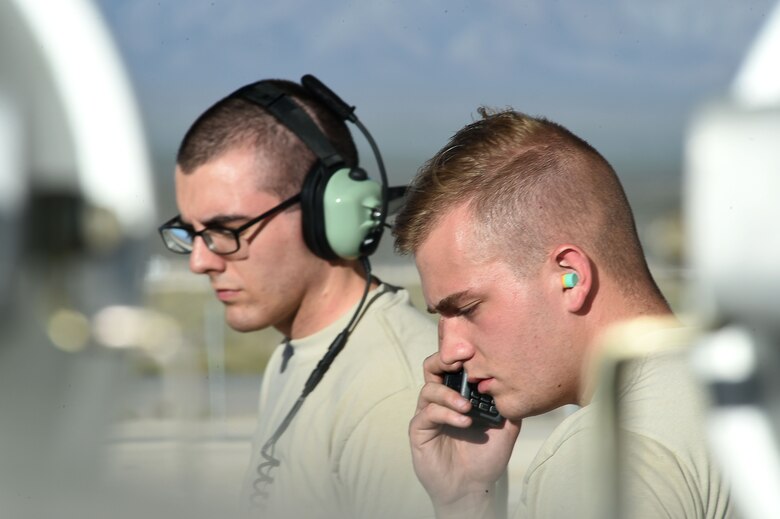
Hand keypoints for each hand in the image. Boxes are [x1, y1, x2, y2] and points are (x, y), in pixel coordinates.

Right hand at [410, 353, 520, 517]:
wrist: (472, 487)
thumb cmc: (486, 456)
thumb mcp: (506, 427)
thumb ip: (508, 404)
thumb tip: (517, 382)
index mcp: (459, 394)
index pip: (453, 365)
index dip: (459, 353)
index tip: (474, 348)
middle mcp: (441, 399)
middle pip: (432, 367)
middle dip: (444, 358)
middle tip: (462, 360)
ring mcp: (428, 413)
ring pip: (429, 388)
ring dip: (449, 393)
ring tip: (468, 406)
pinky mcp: (419, 429)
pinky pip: (427, 413)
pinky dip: (446, 413)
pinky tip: (464, 421)